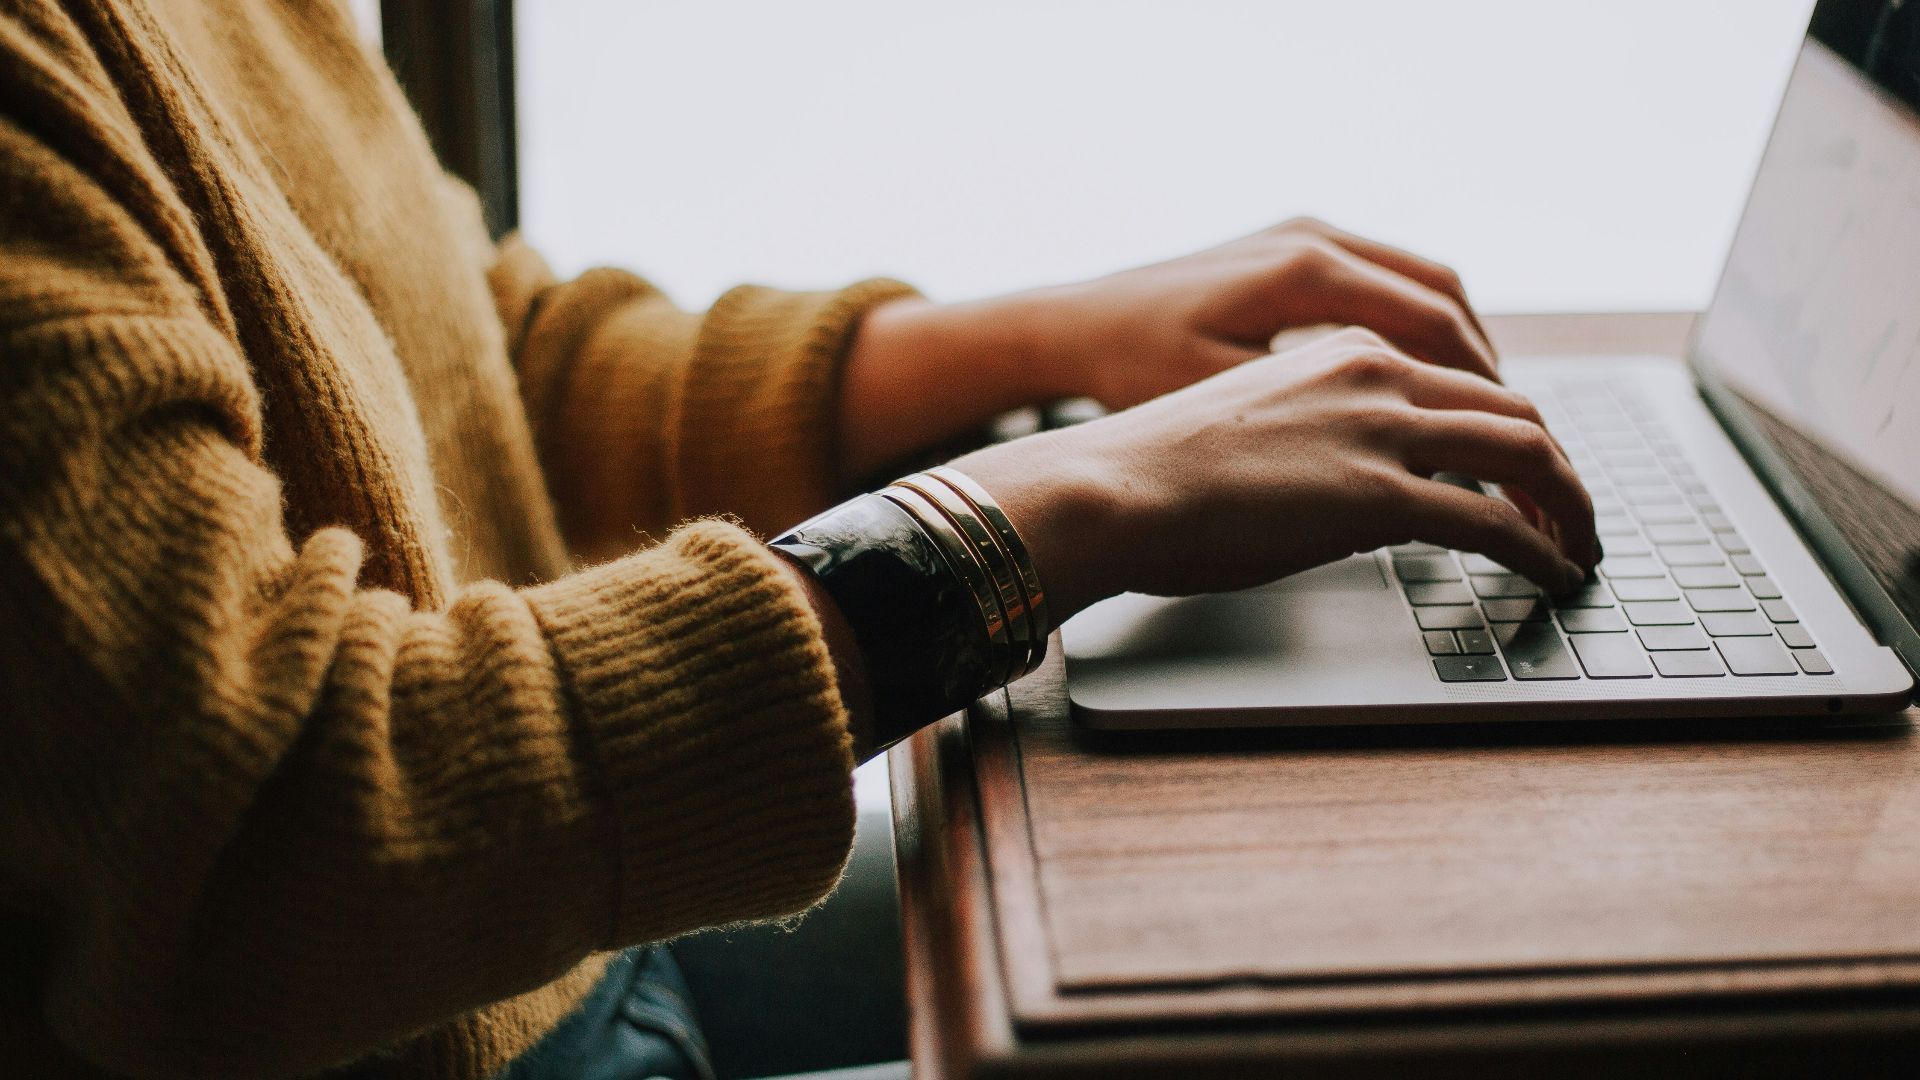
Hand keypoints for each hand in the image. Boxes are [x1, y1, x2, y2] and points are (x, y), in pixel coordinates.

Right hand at [954, 328, 1597, 621]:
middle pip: (1513, 409)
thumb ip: (1317, 439)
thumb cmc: (1153, 470)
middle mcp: (1376, 373)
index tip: (1525, 472)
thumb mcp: (1251, 427)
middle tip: (1574, 513)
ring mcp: (1382, 430)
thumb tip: (1345, 492)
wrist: (1110, 486)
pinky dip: (1541, 549)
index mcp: (1343, 350)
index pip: (1462, 381)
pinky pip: (1496, 522)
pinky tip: (1553, 574)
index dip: (1511, 429)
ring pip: (1526, 453)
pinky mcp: (1380, 495)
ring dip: (1569, 505)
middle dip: (1559, 468)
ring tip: (1580, 547)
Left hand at [1024, 217, 1498, 410]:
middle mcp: (1315, 240)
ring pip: (1422, 284)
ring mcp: (1303, 235)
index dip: (1483, 392)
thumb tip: (1410, 467)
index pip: (1435, 327)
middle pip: (1444, 298)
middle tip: (1520, 436)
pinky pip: (1384, 280)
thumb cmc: (1132, 371)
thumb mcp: (1227, 408)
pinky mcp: (1290, 247)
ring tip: (1486, 413)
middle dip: (1489, 372)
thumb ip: (1318, 424)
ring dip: (1461, 346)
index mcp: (1306, 273)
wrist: (1072, 326)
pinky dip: (1419, 327)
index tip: (1513, 444)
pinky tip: (1423, 380)